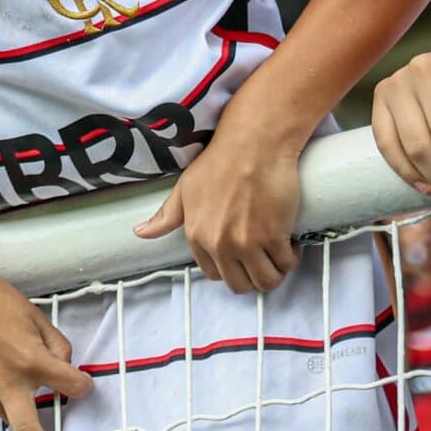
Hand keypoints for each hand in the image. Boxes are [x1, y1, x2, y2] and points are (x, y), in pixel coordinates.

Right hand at [0, 262, 90, 430]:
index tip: (83, 385)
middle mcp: (7, 380)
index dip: (83, 386)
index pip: (71, 386)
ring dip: (20, 416)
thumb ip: (56, 344)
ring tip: (25, 405)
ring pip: (5, 418)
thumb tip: (62, 365)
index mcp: (31, 360)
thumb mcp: (36, 316)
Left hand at [135, 128, 304, 293]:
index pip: (214, 275)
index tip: (240, 256)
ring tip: (276, 252)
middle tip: (262, 258)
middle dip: (252, 276)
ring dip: (274, 271)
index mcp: (197, 236)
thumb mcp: (184, 189)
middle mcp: (220, 244)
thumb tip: (141, 232)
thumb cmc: (219, 162)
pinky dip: (290, 257)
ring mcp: (248, 243)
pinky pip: (286, 264)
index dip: (229, 268)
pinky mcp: (275, 236)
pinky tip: (287, 242)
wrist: (253, 145)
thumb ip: (166, 216)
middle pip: (240, 285)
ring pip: (266, 281)